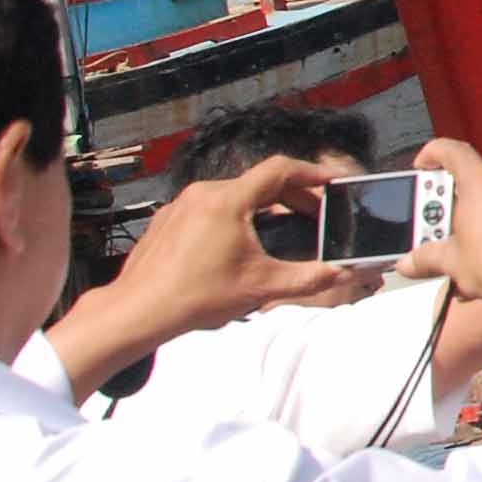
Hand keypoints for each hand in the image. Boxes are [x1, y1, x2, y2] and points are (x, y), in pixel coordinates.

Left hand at [42, 155, 374, 396]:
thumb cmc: (194, 297)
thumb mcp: (261, 287)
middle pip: (258, 182)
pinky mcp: (166, 222)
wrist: (137, 312)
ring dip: (261, 206)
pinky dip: (232, 217)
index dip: (312, 172)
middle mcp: (203, 194)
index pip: (280, 170)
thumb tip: (343, 274)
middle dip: (292, 196)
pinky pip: (208, 208)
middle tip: (315, 213)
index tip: (331, 182)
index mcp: (228, 201)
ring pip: (232, 195)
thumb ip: (308, 278)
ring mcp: (180, 206)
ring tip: (280, 227)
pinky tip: (237, 243)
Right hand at [398, 139, 481, 306]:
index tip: (422, 167)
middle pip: (474, 175)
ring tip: (466, 244)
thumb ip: (426, 257)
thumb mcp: (452, 261)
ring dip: (479, 212)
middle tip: (438, 221)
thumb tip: (409, 263)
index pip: (451, 150)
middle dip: (454, 198)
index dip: (431, 155)